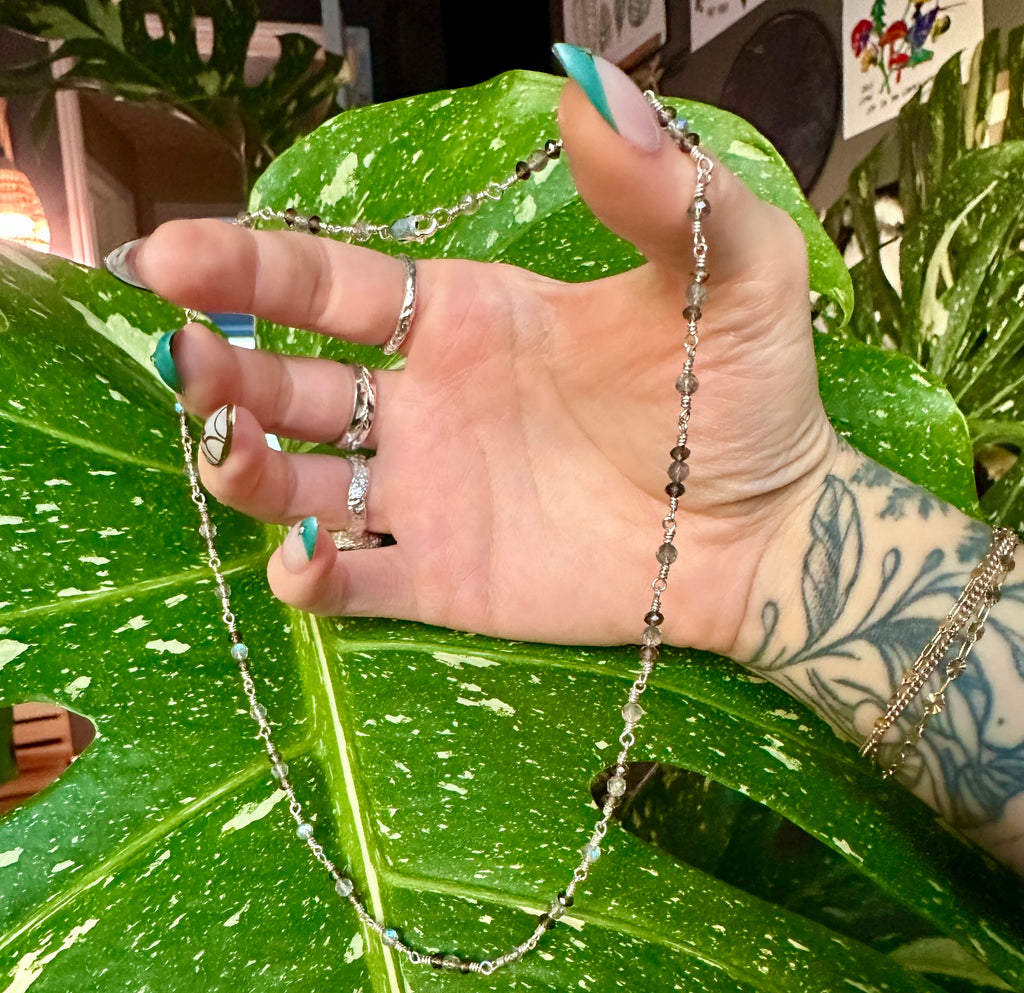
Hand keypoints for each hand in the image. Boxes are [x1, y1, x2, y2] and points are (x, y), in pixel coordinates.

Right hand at [131, 64, 835, 654]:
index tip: (171, 256)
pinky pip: (348, 583)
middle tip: (193, 360)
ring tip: (234, 444)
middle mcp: (423, 404)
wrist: (765, 533)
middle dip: (223, 368)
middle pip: (284, 381)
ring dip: (243, 467)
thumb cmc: (745, 397)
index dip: (245, 264)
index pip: (327, 285)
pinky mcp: (442, 581)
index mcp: (462, 319)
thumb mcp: (725, 271)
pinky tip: (308, 555)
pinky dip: (307, 574)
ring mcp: (427, 497)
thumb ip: (657, 187)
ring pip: (294, 483)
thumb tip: (589, 86)